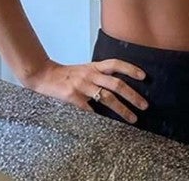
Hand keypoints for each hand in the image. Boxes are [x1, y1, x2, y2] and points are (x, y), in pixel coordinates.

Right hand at [27, 58, 147, 122]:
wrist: (44, 75)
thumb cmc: (68, 74)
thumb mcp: (86, 69)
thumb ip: (101, 74)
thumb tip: (121, 85)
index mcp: (95, 67)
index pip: (116, 64)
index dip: (131, 69)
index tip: (144, 76)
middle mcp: (91, 75)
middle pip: (116, 84)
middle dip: (133, 95)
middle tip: (144, 105)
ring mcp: (82, 86)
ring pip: (107, 97)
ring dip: (122, 109)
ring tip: (133, 118)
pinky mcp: (72, 97)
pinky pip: (89, 109)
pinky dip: (99, 116)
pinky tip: (108, 125)